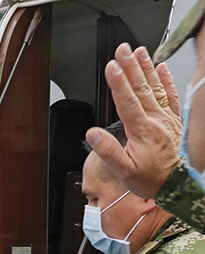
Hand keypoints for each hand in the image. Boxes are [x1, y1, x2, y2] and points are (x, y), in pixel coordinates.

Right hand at [86, 43, 181, 198]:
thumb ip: (109, 151)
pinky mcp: (174, 120)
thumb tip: (93, 134)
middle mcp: (156, 121)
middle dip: (130, 67)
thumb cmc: (152, 179)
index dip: (118, 82)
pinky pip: (171, 95)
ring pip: (155, 88)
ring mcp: (166, 118)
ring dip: (146, 68)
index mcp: (142, 131)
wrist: (180, 184)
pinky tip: (162, 68)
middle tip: (123, 50)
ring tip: (139, 52)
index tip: (111, 66)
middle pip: (140, 88)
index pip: (127, 102)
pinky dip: (166, 80)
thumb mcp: (125, 172)